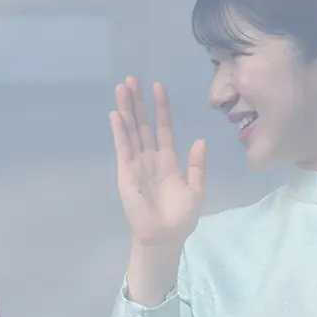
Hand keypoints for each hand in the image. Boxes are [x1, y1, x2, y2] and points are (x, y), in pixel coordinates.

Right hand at [110, 76, 205, 248]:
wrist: (164, 236)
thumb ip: (197, 165)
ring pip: (131, 130)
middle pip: (143, 123)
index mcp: (169, 160)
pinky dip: (119, 131)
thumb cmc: (181, 217)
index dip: (161, 107)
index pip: (163, 127)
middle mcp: (151, 157)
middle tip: (132, 79)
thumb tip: (200, 140)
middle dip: (138, 102)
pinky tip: (116, 115)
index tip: (158, 86)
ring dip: (126, 110)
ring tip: (122, 89)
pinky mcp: (126, 172)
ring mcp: (137, 163)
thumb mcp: (197, 190)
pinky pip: (123, 147)